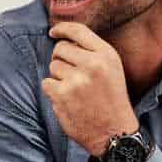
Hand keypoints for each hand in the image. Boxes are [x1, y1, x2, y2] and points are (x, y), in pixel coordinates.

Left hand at [42, 22, 138, 157]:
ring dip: (58, 77)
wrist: (114, 133)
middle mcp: (92, 64)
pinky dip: (53, 91)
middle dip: (61, 59)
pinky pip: (46, 83)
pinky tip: (68, 100)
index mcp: (107, 55)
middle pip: (60, 49)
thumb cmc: (111, 100)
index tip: (53, 32)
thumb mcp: (112, 69)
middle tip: (73, 75)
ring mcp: (76, 80)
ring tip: (75, 91)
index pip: (78, 31)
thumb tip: (63, 39)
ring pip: (53, 66)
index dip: (62, 29)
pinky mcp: (62, 94)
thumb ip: (92, 53)